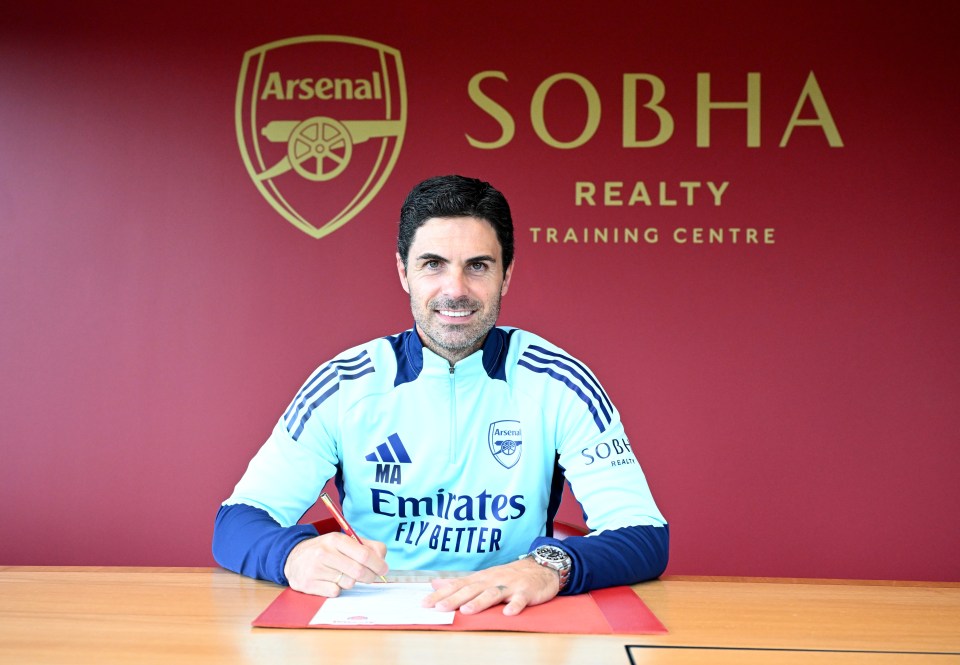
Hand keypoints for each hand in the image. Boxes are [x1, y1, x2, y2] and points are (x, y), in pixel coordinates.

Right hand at [283, 533, 387, 595]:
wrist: (293, 558)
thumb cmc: (325, 550)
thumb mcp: (343, 541)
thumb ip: (366, 546)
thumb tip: (382, 558)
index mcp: (335, 539)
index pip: (363, 554)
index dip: (378, 564)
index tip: (384, 569)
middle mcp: (324, 553)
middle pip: (358, 571)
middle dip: (370, 576)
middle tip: (371, 577)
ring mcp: (316, 569)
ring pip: (348, 583)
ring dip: (351, 582)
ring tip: (343, 574)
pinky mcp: (309, 585)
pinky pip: (335, 592)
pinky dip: (337, 589)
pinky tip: (330, 581)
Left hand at [422, 558, 559, 615]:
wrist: (541, 567)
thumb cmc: (509, 576)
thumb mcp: (483, 577)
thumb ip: (460, 582)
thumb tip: (436, 584)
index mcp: (481, 578)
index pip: (457, 586)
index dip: (441, 594)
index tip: (424, 603)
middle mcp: (493, 580)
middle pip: (471, 590)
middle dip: (454, 599)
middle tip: (439, 608)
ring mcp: (510, 586)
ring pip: (492, 594)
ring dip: (480, 602)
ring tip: (467, 610)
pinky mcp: (526, 592)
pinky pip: (520, 600)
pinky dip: (514, 606)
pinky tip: (508, 613)